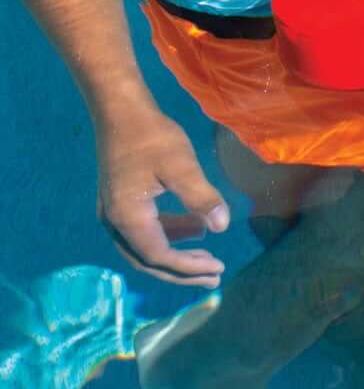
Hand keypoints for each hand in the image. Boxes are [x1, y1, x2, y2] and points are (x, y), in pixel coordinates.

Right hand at [96, 112, 229, 286]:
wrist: (120, 112)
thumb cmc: (152, 137)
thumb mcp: (181, 166)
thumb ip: (201, 198)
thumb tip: (223, 226)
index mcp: (128, 219)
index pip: (160, 256)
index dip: (189, 267)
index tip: (219, 267)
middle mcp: (114, 223)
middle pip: (148, 261)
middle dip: (182, 271)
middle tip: (214, 276)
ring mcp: (113, 213)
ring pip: (144, 248)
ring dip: (175, 254)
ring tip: (207, 254)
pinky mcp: (120, 203)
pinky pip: (143, 232)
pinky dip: (168, 235)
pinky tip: (192, 228)